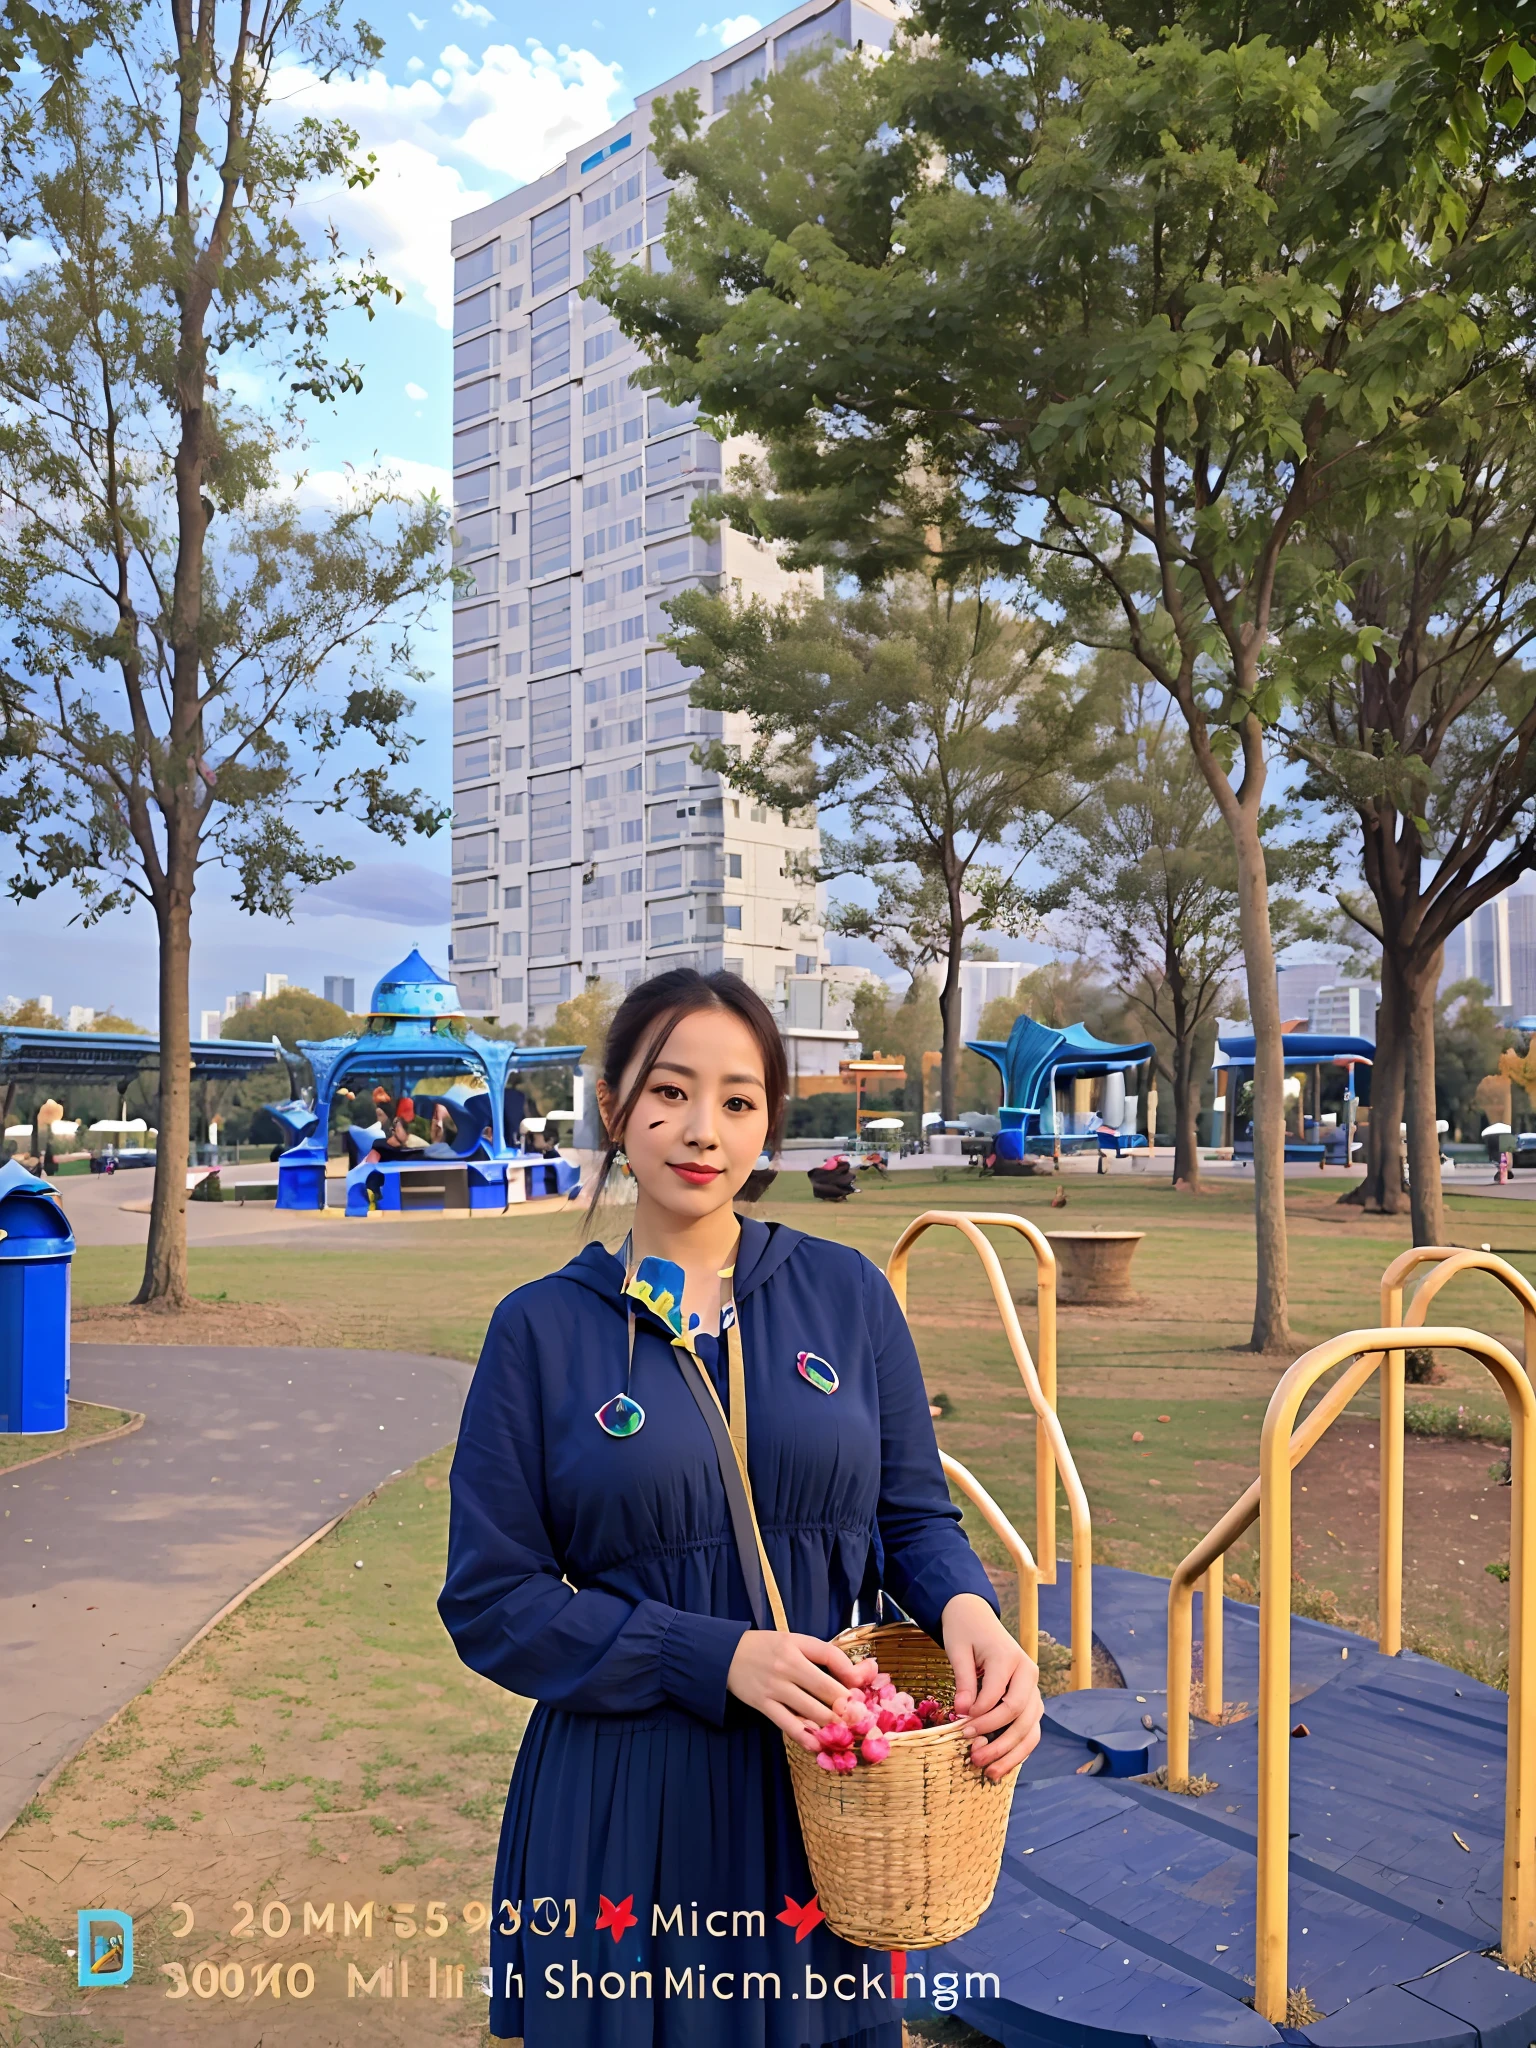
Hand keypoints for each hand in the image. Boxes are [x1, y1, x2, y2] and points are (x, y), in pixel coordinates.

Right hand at [727, 1630, 859, 1749]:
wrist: (725, 1654)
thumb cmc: (766, 1648)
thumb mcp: (794, 1642)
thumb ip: (823, 1656)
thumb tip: (859, 1674)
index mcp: (796, 1644)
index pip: (831, 1655)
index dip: (852, 1673)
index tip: (862, 1687)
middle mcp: (787, 1665)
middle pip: (826, 1688)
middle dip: (847, 1706)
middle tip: (861, 1719)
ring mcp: (775, 1687)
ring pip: (811, 1710)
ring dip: (832, 1725)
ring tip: (846, 1734)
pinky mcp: (764, 1705)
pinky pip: (788, 1725)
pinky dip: (805, 1737)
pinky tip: (819, 1745)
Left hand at [941, 1593, 1042, 1781]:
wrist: (976, 1618)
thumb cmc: (965, 1632)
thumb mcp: (958, 1649)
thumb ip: (963, 1680)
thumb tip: (963, 1712)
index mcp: (1011, 1658)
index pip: (999, 1695)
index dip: (981, 1716)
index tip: (960, 1727)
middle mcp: (1028, 1674)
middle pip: (1019, 1714)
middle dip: (997, 1739)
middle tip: (973, 1755)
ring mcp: (1033, 1688)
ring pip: (1030, 1728)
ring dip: (1011, 1753)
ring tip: (989, 1772)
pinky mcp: (1030, 1700)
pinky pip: (1030, 1730)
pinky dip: (1018, 1750)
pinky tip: (1001, 1766)